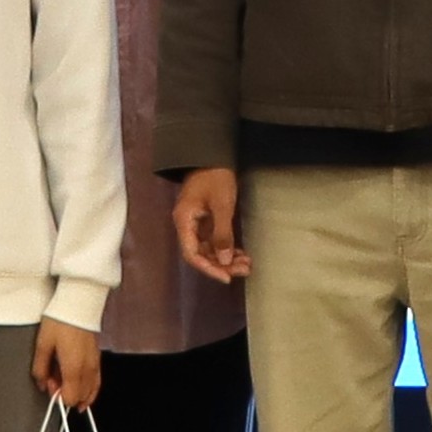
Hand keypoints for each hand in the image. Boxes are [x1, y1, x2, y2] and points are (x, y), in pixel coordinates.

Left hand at [33, 318, 103, 409]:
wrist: (78, 303)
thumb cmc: (60, 321)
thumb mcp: (43, 345)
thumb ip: (40, 369)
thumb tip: (42, 383)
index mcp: (74, 367)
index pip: (70, 398)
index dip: (58, 397)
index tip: (49, 385)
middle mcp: (87, 369)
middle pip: (80, 397)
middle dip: (66, 393)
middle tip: (54, 380)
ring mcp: (95, 364)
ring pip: (91, 391)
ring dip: (78, 393)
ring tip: (65, 383)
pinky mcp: (97, 358)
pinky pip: (97, 382)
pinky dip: (89, 388)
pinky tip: (82, 388)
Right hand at [177, 169, 248, 287]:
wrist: (213, 155)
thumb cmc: (216, 177)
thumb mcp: (222, 205)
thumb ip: (222, 234)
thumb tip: (223, 261)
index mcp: (184, 221)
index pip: (192, 254)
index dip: (209, 268)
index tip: (227, 277)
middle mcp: (186, 225)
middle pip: (201, 254)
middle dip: (222, 264)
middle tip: (244, 269)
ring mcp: (196, 223)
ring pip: (208, 249)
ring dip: (226, 258)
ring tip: (247, 263)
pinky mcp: (205, 220)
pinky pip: (213, 240)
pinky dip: (226, 248)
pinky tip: (241, 253)